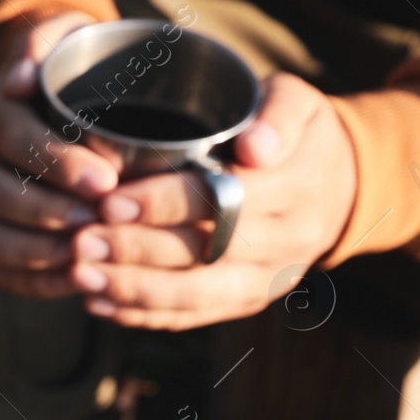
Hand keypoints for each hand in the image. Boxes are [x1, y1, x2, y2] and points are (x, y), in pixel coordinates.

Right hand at [0, 11, 118, 296]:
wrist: (66, 101)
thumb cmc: (80, 71)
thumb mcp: (71, 38)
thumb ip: (48, 41)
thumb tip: (19, 78)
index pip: (13, 137)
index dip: (55, 162)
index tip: (106, 180)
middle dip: (43, 211)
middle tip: (94, 223)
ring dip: (30, 251)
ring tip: (80, 257)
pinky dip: (31, 281)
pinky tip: (71, 282)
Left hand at [70, 72, 357, 327]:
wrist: (341, 184)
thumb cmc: (296, 133)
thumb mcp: (297, 103)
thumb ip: (277, 115)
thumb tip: (255, 147)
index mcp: (299, 185)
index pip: (225, 198)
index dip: (165, 204)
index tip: (110, 201)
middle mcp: (288, 239)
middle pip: (205, 252)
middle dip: (135, 250)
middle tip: (79, 243)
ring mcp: (269, 278)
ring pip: (196, 294)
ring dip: (132, 289)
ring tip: (79, 277)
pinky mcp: (248, 302)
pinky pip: (193, 316)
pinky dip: (142, 313)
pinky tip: (97, 302)